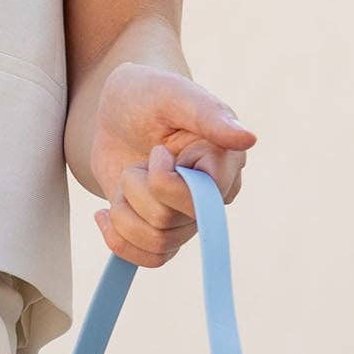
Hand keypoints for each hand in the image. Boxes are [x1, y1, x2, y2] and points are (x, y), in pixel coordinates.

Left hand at [89, 64, 256, 266]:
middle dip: (135, 191)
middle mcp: (213, 195)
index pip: (200, 200)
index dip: (163, 182)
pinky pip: (150, 259)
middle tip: (139, 161)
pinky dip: (119, 241)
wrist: (117, 112)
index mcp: (225, 161)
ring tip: (126, 178)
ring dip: (123, 212)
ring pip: (156, 244)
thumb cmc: (145, 94)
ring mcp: (189, 216)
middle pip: (170, 224)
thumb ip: (208, 113)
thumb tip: (248, 138)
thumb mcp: (171, 93)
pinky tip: (105, 212)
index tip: (156, 150)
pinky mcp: (165, 230)